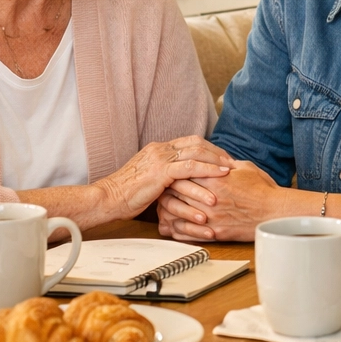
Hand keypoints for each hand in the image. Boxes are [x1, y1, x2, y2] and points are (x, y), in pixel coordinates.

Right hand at [93, 140, 231, 221]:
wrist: (107, 199)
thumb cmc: (126, 195)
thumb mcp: (147, 180)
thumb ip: (163, 175)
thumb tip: (179, 181)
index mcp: (157, 149)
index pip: (189, 142)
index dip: (208, 149)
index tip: (222, 158)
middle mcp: (160, 149)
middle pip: (196, 143)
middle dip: (217, 152)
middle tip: (232, 162)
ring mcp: (160, 158)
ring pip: (197, 153)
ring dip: (217, 161)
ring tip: (232, 169)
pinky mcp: (161, 171)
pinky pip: (191, 167)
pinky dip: (209, 169)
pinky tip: (221, 175)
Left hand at [157, 160, 281, 242]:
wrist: (275, 213)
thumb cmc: (262, 189)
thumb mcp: (245, 168)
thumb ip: (225, 162)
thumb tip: (214, 157)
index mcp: (217, 179)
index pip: (185, 172)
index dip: (174, 170)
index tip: (170, 170)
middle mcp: (210, 199)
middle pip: (176, 191)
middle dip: (165, 187)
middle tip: (160, 186)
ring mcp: (211, 218)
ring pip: (176, 213)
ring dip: (166, 208)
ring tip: (162, 205)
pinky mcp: (214, 233)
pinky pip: (186, 233)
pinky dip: (174, 229)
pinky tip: (170, 224)